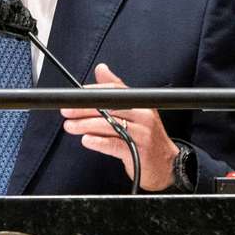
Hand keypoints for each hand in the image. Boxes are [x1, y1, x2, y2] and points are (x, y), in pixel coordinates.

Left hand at [60, 63, 178, 190]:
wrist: (167, 165)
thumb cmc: (147, 138)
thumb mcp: (135, 111)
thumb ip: (117, 91)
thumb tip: (101, 68)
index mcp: (141, 104)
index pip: (116, 90)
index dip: (94, 91)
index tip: (76, 95)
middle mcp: (143, 116)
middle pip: (109, 107)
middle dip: (84, 109)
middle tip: (67, 111)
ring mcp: (142, 134)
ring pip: (109, 125)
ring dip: (85, 125)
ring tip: (70, 127)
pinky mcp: (139, 152)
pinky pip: (115, 145)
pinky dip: (98, 142)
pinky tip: (86, 140)